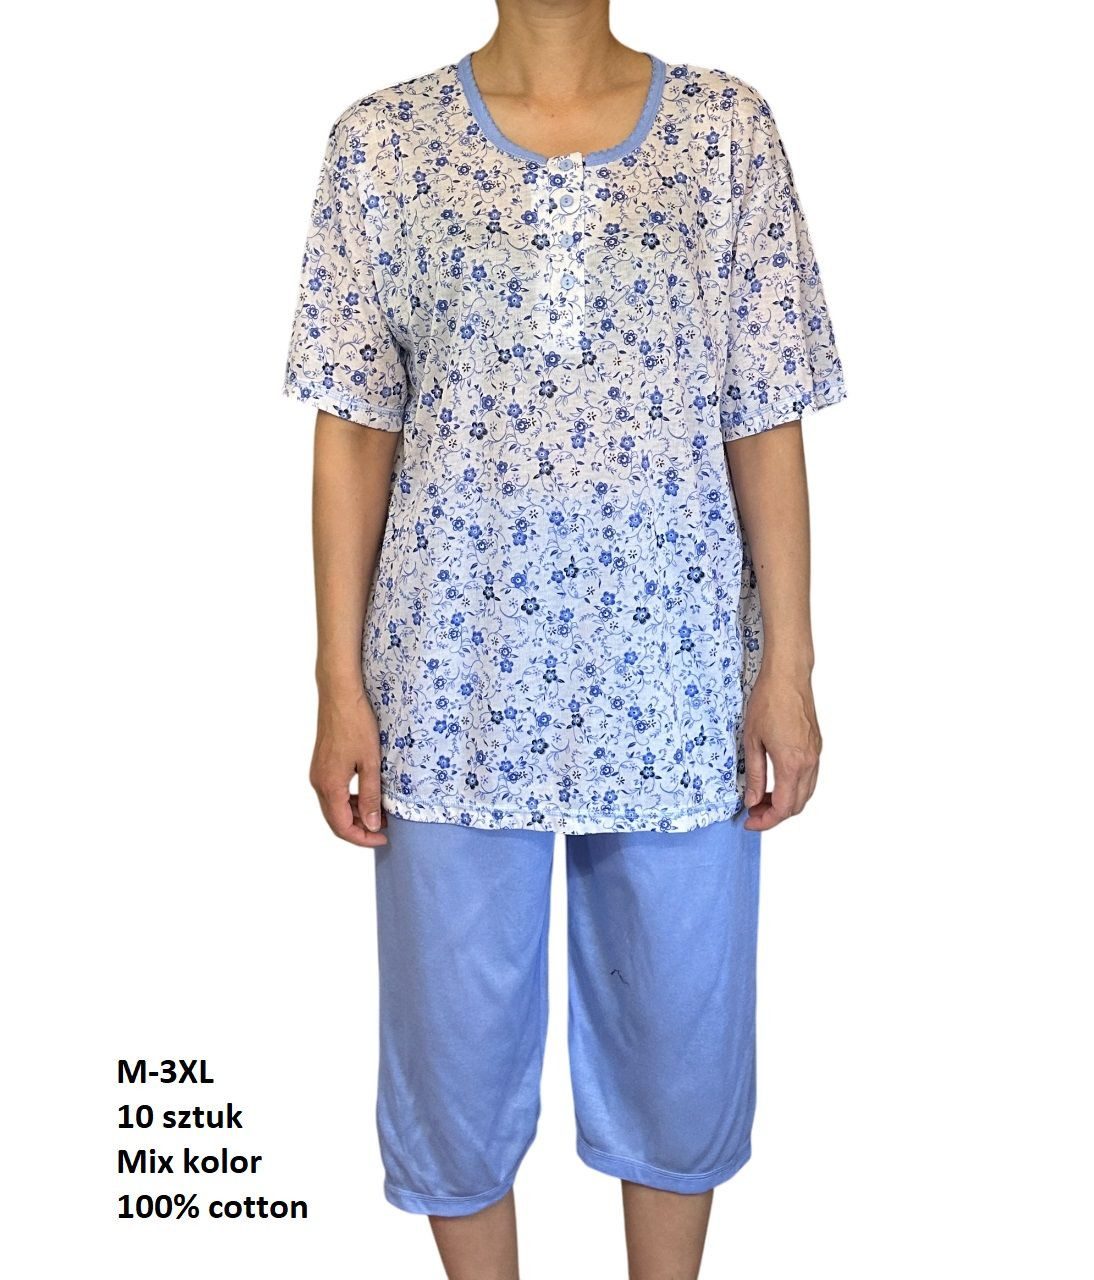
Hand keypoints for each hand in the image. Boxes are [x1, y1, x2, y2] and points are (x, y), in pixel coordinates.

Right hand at [310, 692, 388, 845]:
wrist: (340, 695)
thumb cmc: (356, 725)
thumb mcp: (371, 763)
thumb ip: (371, 796)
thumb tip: (373, 824)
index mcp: (329, 786)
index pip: (342, 827)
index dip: (363, 838)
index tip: (383, 839)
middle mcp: (319, 783)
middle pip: (336, 820)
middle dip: (360, 828)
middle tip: (386, 828)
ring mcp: (318, 773)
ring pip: (334, 807)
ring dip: (355, 814)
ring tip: (381, 811)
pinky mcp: (322, 765)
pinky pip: (333, 792)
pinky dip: (349, 800)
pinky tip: (367, 795)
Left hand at [741, 670, 821, 831]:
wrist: (787, 676)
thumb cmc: (768, 702)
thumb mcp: (752, 741)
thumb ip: (755, 776)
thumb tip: (753, 800)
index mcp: (792, 763)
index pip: (784, 807)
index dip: (766, 821)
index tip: (750, 821)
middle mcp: (809, 762)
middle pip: (798, 804)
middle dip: (775, 814)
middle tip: (753, 811)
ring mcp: (816, 754)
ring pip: (806, 792)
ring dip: (786, 802)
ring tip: (762, 798)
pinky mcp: (816, 746)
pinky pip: (810, 778)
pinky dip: (795, 788)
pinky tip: (777, 782)